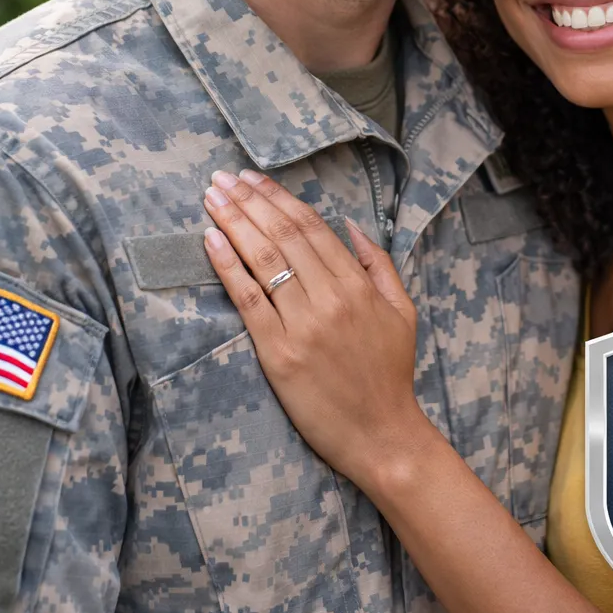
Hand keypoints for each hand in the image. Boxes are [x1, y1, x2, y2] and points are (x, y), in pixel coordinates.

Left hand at [202, 169, 428, 483]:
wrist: (382, 435)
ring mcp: (302, 324)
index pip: (311, 227)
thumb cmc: (390, 374)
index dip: (279, 198)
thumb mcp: (402, 311)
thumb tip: (351, 225)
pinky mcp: (278, 353)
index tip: (254, 178)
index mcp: (357, 285)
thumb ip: (378, 265)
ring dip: (234, 221)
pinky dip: (227, 265)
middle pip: (282, 235)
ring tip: (212, 197)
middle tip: (222, 177)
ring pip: (263, 258)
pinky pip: (248, 299)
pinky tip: (211, 240)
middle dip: (249, 200)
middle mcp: (329, 297)